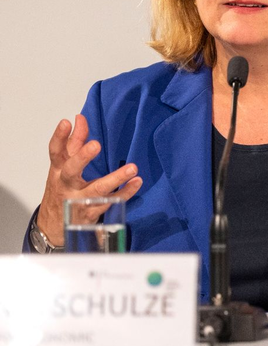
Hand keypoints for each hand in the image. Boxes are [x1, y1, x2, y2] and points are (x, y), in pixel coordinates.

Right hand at [36, 114, 142, 245]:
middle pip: (71, 170)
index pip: (56, 152)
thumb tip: (79, 118)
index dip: (59, 137)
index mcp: (58, 171)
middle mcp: (66, 185)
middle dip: (82, 157)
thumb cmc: (62, 190)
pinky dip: (125, 193)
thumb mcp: (63, 168)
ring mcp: (78, 200)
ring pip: (96, 190)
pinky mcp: (91, 212)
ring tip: (132, 168)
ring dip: (115, 178)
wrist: (53, 226)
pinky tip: (136, 182)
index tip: (66, 122)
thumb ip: (74, 143)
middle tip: (96, 144)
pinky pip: (111, 202)